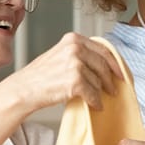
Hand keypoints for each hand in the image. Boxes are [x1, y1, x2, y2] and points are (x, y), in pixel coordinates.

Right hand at [9, 32, 123, 111]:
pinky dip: (95, 102)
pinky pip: (93, 94)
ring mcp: (75, 64)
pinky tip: (95, 106)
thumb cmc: (40, 76)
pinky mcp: (75, 81)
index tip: (120, 73)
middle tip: (113, 90)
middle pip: (103, 65)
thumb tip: (102, 65)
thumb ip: (80, 54)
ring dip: (99, 92)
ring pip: (98, 81)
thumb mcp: (60, 55)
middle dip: (110, 80)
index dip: (114, 62)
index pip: (103, 48)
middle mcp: (75, 48)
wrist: (24, 89)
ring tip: (97, 99)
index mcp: (73, 39)